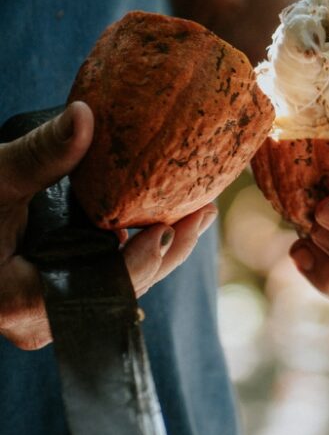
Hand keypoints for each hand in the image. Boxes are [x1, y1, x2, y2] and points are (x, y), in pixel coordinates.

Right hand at [0, 101, 217, 349]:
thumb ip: (40, 155)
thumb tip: (86, 115)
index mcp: (18, 300)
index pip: (98, 291)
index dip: (139, 261)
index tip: (168, 226)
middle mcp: (34, 320)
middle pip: (117, 293)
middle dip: (165, 252)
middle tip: (203, 213)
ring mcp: (42, 315)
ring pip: (114, 290)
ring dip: (156, 252)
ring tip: (197, 215)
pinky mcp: (49, 298)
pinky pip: (100, 282)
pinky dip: (131, 253)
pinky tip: (162, 223)